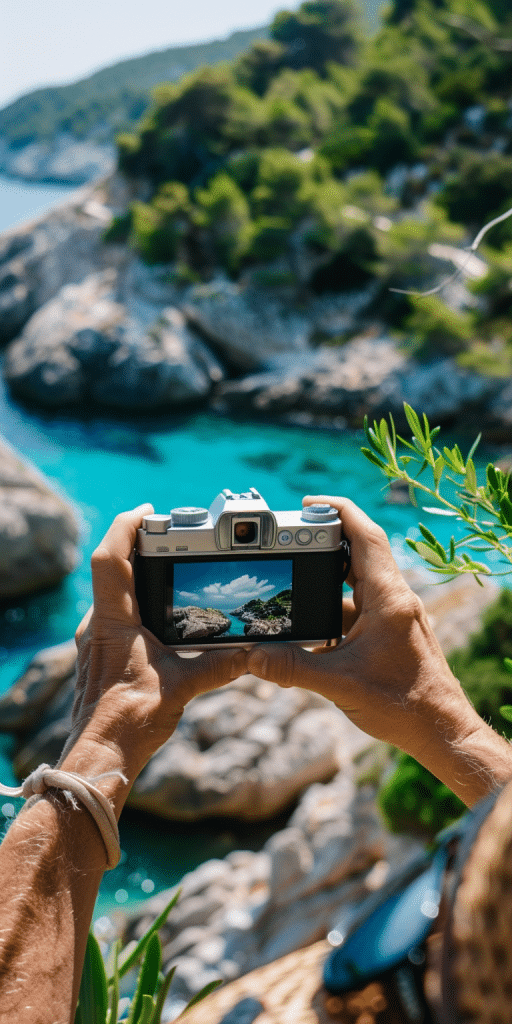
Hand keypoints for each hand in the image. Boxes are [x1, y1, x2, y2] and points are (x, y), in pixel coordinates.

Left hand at [59, 505, 246, 806]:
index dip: (127, 527)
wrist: (99, 757)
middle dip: (139, 546)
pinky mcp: (102, 655)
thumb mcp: (181, 688)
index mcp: (114, 623)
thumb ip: (219, 665)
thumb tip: (252, 651)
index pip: (110, 558)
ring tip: (171, 570)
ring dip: (139, 577)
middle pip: (112, 569)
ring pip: (114, 593)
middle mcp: (99, 625)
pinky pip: (117, 615)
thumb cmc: (127, 723)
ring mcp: (97, 640)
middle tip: (170, 536)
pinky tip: (163, 618)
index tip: (149, 512)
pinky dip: (138, 605)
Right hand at [247, 495, 508, 803]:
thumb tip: (253, 657)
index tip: (309, 503)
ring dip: (327, 581)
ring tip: (294, 582)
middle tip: (291, 539)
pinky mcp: (392, 632)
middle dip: (324, 542)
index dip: (338, 511)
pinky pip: (358, 609)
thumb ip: (293, 668)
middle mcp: (395, 599)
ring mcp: (394, 616)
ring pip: (357, 584)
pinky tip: (311, 629)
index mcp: (388, 599)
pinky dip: (334, 611)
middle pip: (358, 554)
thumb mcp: (340, 685)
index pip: (366, 537)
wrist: (441, 731)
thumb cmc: (405, 705)